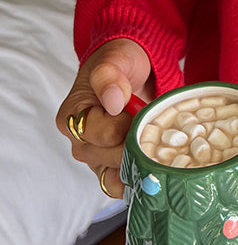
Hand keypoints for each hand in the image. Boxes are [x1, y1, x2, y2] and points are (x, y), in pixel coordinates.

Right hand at [56, 38, 153, 200]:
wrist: (132, 71)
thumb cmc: (119, 64)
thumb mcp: (115, 59)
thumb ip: (109, 76)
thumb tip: (113, 101)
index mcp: (72, 117)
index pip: (99, 134)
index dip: (124, 125)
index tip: (137, 110)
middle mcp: (80, 141)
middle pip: (108, 158)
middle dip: (135, 145)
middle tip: (153, 127)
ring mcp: (96, 157)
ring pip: (115, 176)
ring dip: (139, 166)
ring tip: (158, 150)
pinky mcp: (112, 167)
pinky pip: (120, 185)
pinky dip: (137, 182)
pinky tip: (154, 174)